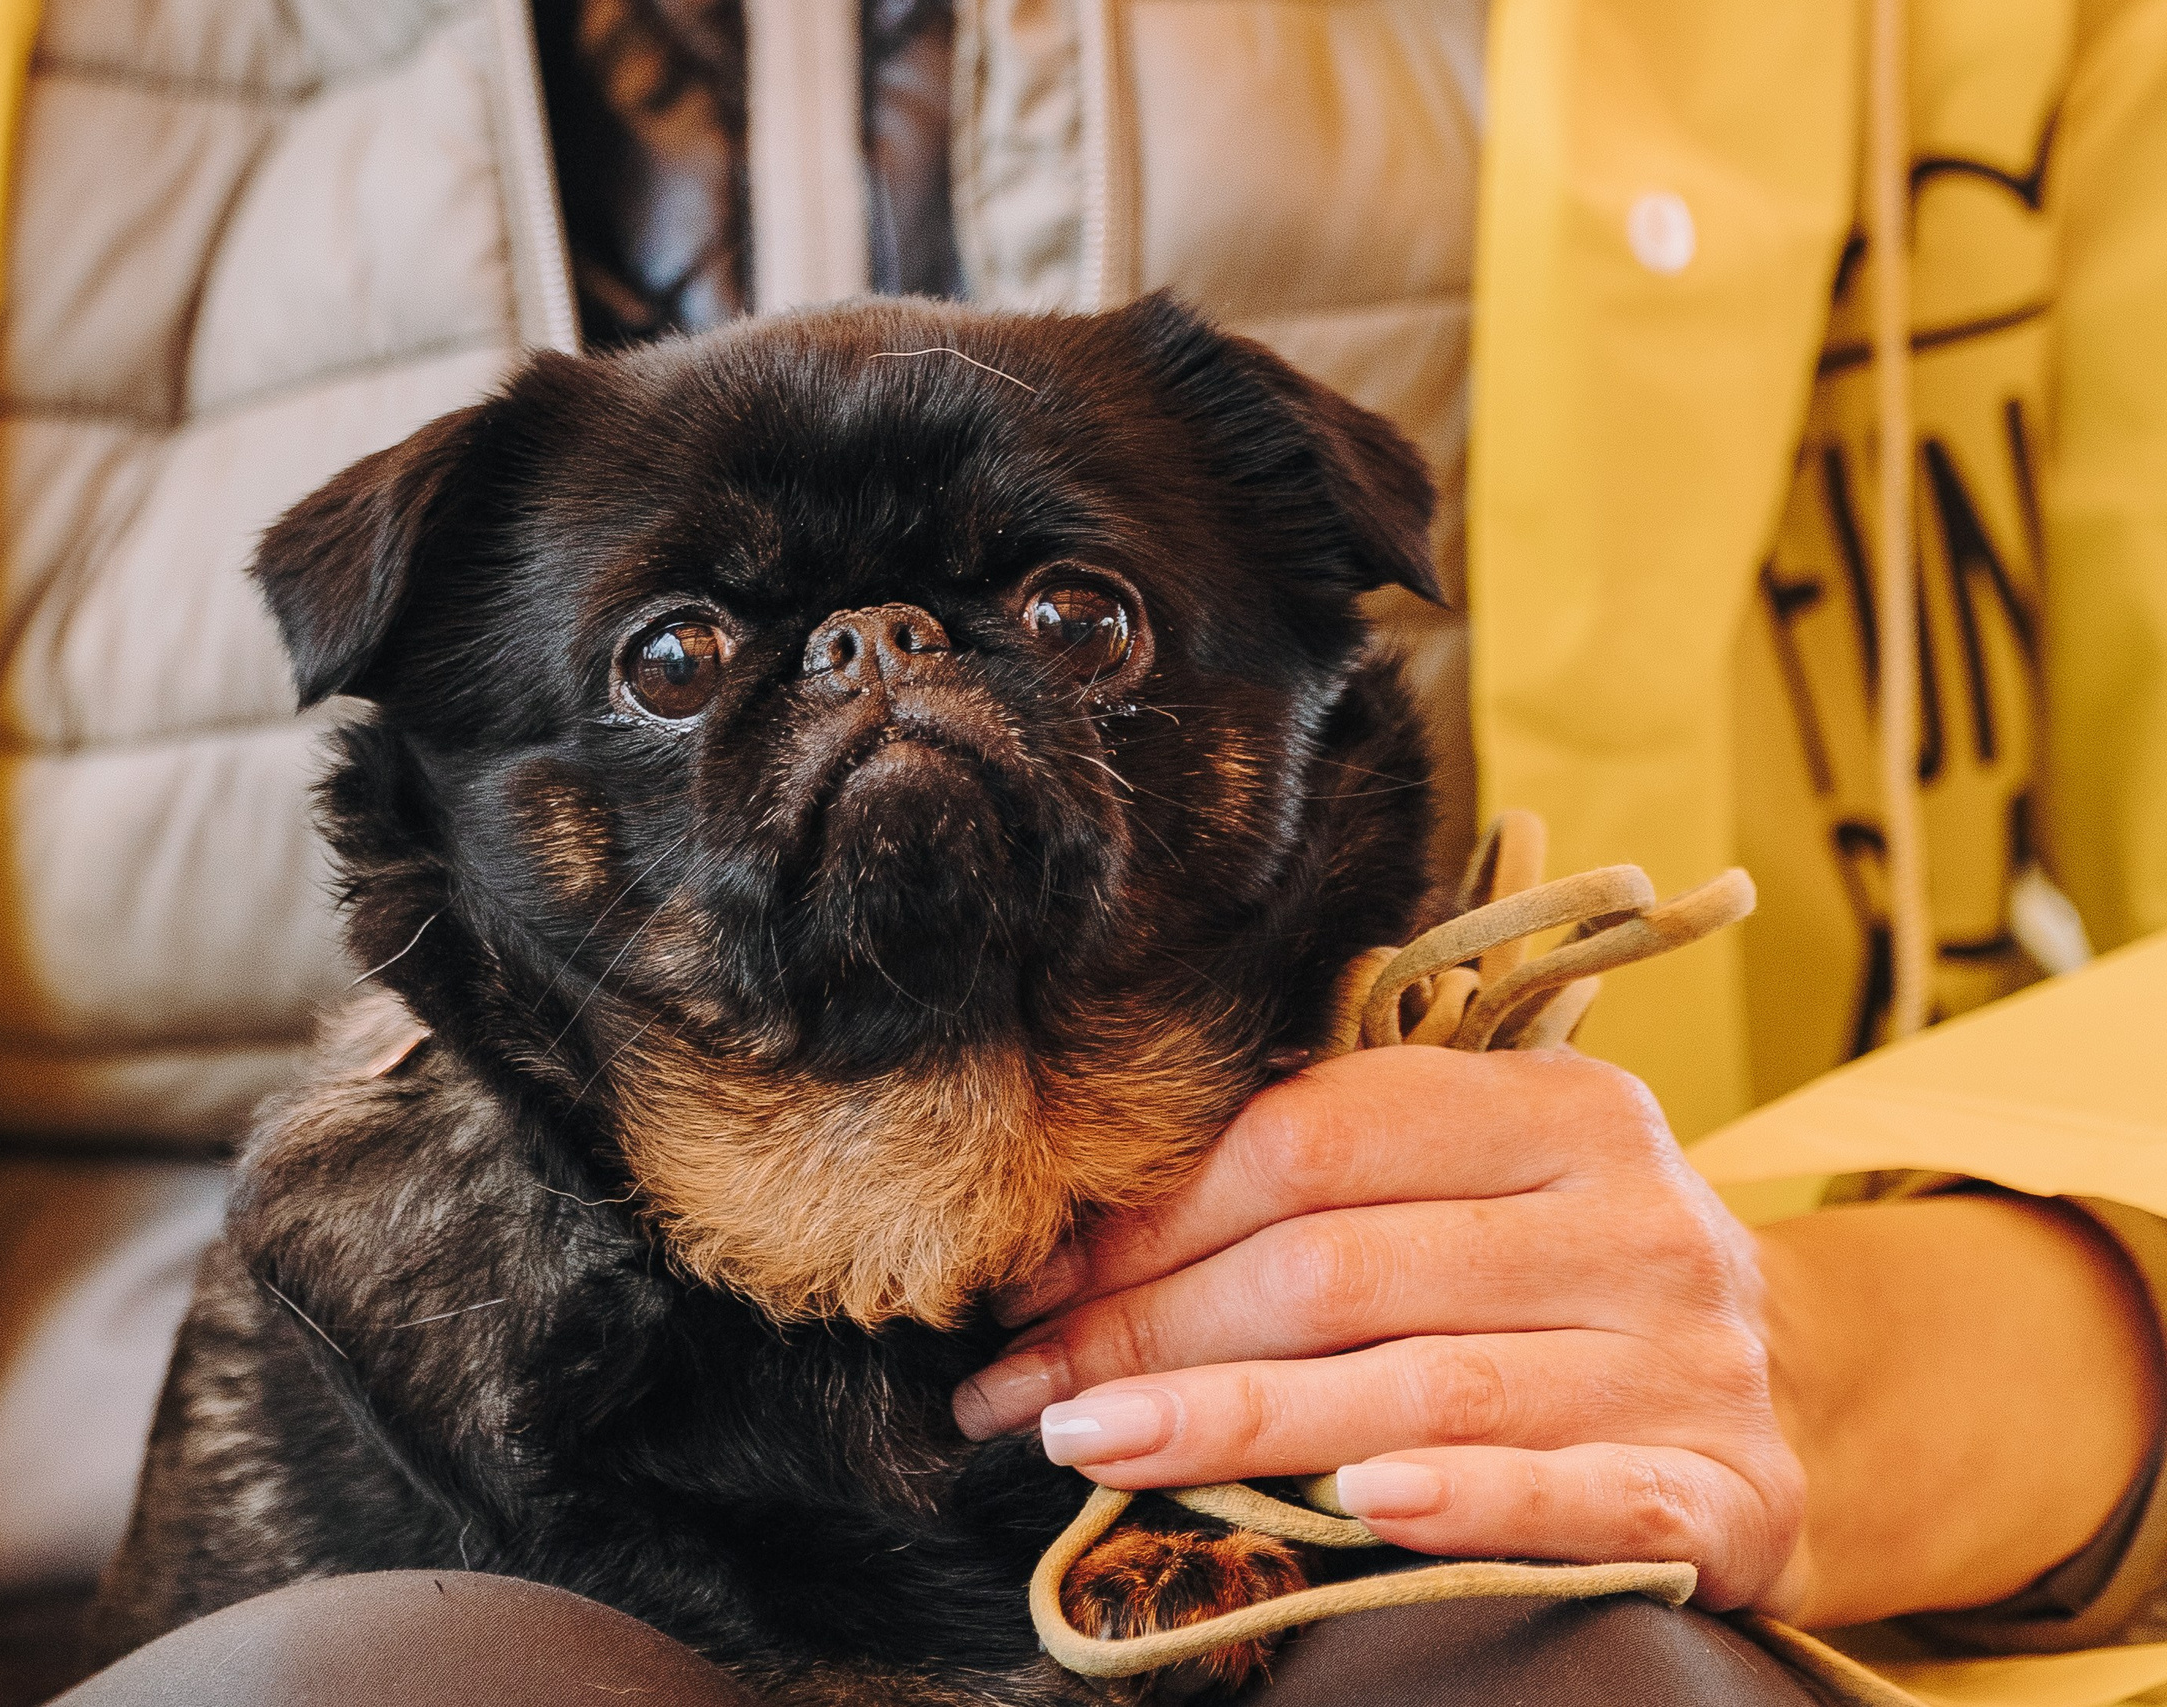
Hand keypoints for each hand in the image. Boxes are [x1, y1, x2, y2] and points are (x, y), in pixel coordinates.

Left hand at [952, 1048, 1809, 1612]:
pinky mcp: (1726, 1491)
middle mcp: (1634, 1217)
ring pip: (1421, 1385)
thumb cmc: (1571, 1283)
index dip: (1151, 1213)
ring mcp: (1687, 1357)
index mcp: (1560, 1108)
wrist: (1806, 1398)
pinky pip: (1579, 1495)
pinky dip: (1468, 1501)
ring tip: (1090, 1445)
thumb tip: (1079, 1244)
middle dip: (1149, 1330)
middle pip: (1339, 1267)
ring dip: (1233, 1421)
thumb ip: (1333, 1183)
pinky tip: (1358, 1508)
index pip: (1314, 1137)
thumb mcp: (1482, 1189)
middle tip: (1021, 1391)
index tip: (1032, 1284)